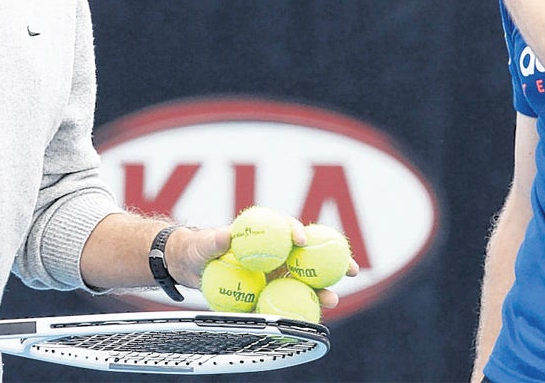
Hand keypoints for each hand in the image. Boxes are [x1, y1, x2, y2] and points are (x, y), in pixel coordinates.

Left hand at [169, 222, 358, 309]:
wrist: (194, 267)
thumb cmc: (198, 248)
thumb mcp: (201, 244)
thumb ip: (212, 240)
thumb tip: (225, 236)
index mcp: (263, 231)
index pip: (284, 227)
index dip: (296, 230)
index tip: (302, 240)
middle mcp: (276, 250)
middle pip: (308, 254)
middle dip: (332, 259)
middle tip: (350, 269)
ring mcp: (277, 271)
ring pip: (306, 279)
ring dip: (323, 288)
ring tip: (334, 299)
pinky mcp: (273, 289)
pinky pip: (291, 298)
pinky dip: (304, 306)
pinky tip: (315, 317)